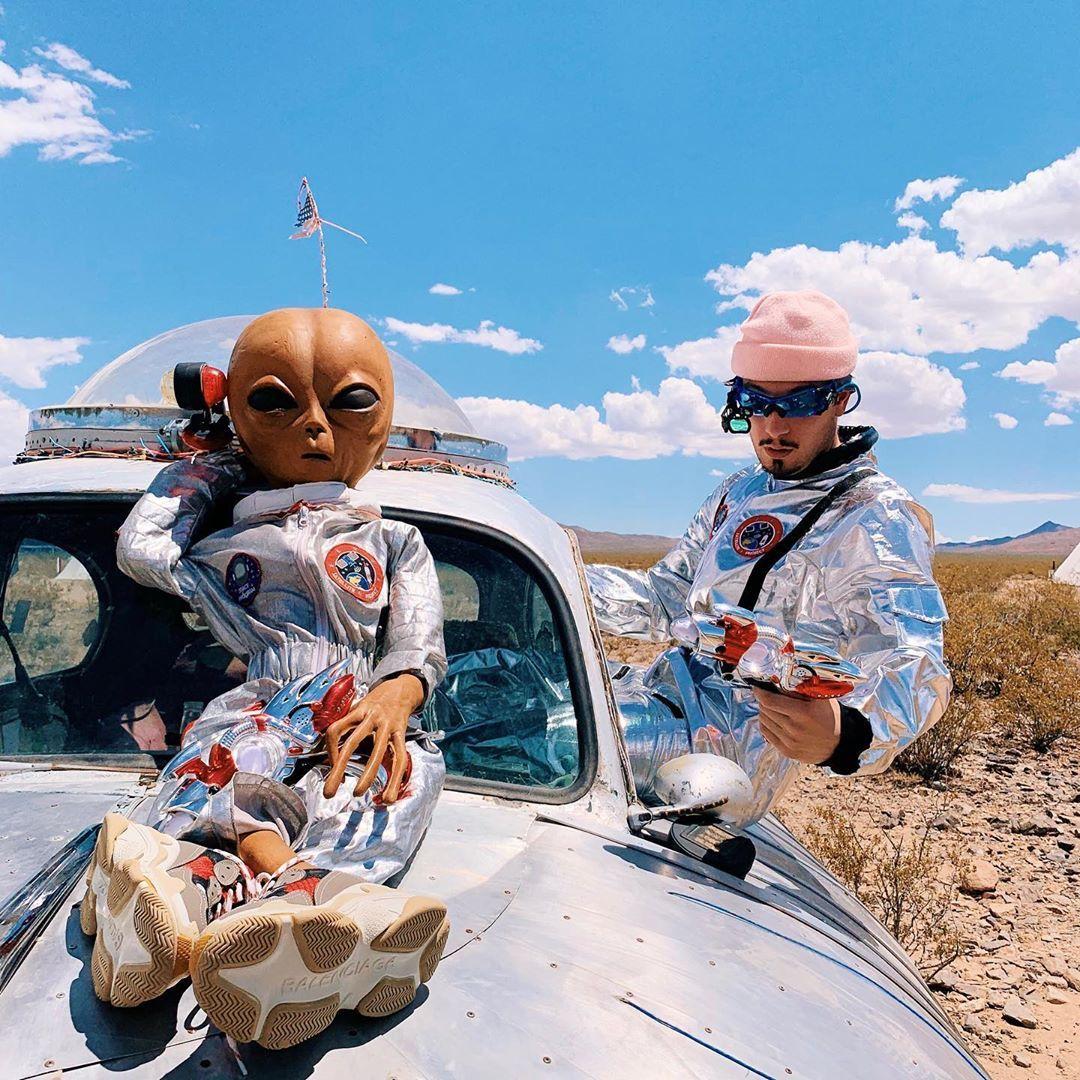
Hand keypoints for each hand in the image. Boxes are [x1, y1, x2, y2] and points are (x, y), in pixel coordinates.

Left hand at [321, 673, 424, 801]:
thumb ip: (347, 725)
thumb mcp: (358, 707)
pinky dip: (394, 778)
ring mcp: (388, 725)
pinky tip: (389, 795)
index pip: (336, 729)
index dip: (329, 749)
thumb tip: (331, 751)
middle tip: (329, 791)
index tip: (329, 765)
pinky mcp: (401, 733)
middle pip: (352, 743)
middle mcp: (372, 717)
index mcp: (357, 711)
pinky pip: (399, 757)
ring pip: (377, 753)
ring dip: (367, 776)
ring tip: (358, 794)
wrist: (403, 689)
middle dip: (339, 769)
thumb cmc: (376, 702)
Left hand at [752, 687, 840, 764]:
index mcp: (803, 713)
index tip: (758, 687)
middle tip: (768, 695)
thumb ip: (803, 686)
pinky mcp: (787, 751)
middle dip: (763, 700)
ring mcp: (790, 742)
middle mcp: (795, 729)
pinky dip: (766, 724)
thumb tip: (781, 677)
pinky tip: (774, 719)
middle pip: (765, 710)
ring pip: (764, 721)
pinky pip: (767, 733)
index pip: (769, 701)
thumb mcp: (821, 697)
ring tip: (772, 707)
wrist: (840, 744)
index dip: (760, 692)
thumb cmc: (830, 716)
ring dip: (765, 712)